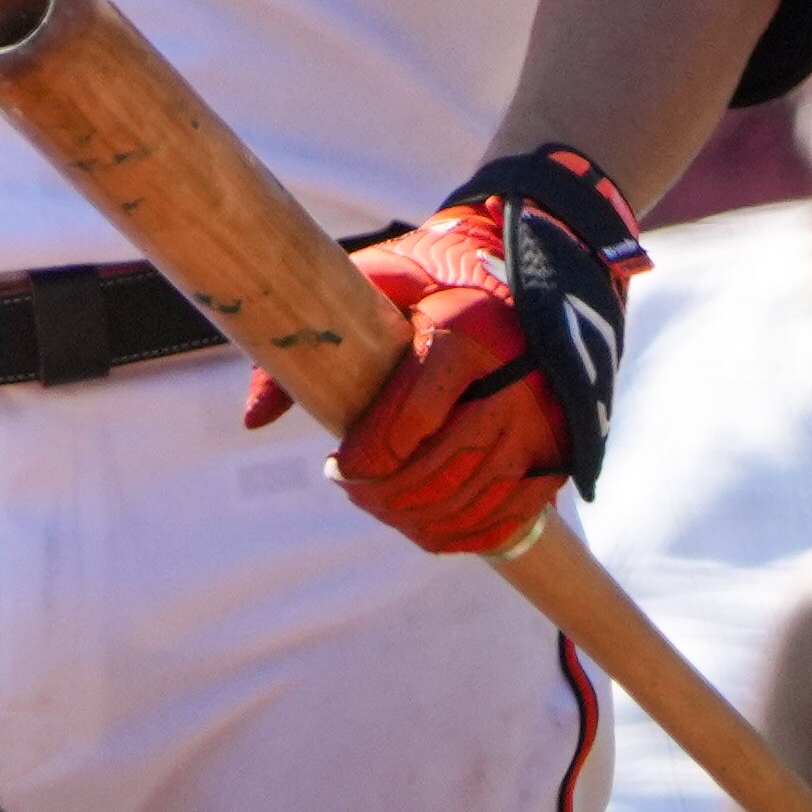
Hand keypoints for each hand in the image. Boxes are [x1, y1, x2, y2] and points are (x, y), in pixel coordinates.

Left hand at [251, 154, 642, 556]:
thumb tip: (253, 418)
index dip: (369, 455)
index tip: (336, 465)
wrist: (527, 278)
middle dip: (386, 493)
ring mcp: (542, 423)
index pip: (413, 415)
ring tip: (380, 505)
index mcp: (464, 331)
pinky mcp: (557, 454)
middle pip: (443, 465)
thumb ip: (312, 336)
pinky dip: (463, 534)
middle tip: (351, 488)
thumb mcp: (375, 281)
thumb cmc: (433, 280)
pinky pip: (509, 515)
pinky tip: (425, 527)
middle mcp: (514, 381)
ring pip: (474, 497)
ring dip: (417, 518)